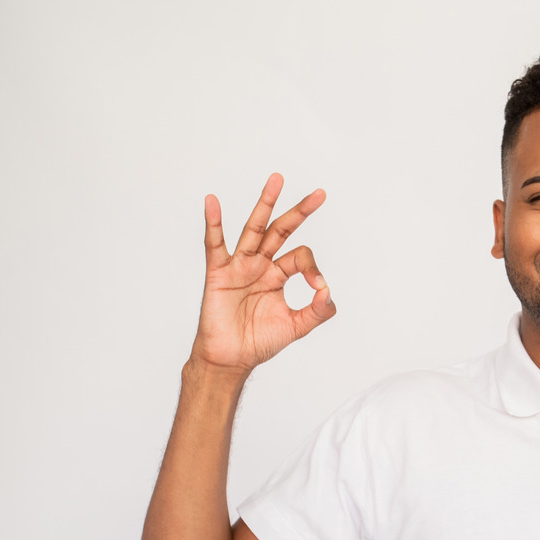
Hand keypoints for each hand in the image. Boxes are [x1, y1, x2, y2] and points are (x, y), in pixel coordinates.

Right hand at [190, 173, 335, 374]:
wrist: (231, 359)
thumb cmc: (259, 341)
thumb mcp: (297, 326)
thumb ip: (318, 311)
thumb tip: (328, 291)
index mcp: (278, 274)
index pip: (301, 257)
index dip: (312, 267)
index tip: (318, 286)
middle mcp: (260, 264)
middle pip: (282, 230)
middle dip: (300, 212)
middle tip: (320, 194)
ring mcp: (239, 266)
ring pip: (254, 228)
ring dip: (266, 203)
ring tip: (278, 180)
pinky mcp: (218, 272)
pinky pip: (214, 243)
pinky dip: (213, 222)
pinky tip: (212, 201)